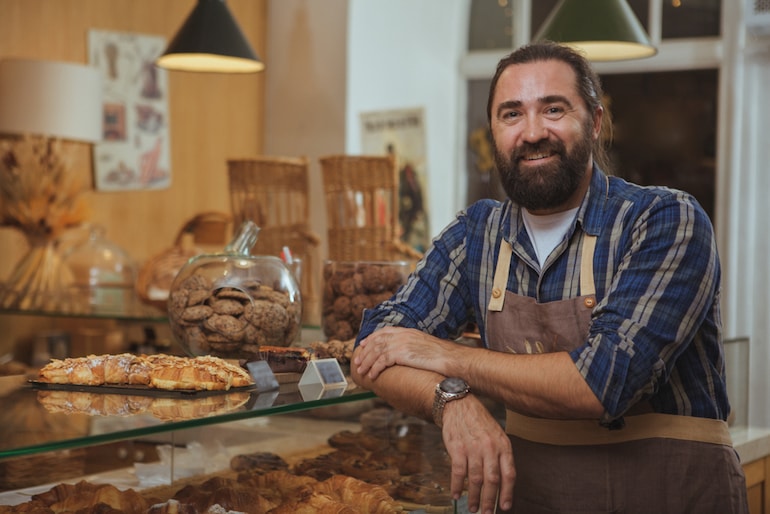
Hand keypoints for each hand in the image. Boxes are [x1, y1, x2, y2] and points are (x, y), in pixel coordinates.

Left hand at [355, 326, 456, 379]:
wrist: (450, 358)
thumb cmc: (442, 356)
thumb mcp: (424, 345)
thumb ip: (412, 346)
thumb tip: (406, 355)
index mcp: (408, 331)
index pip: (384, 332)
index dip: (372, 338)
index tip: (363, 345)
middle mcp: (403, 335)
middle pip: (377, 341)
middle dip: (365, 352)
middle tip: (357, 361)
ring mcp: (401, 343)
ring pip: (376, 351)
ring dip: (366, 362)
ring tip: (361, 371)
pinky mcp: (401, 353)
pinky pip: (382, 361)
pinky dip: (375, 369)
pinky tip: (372, 376)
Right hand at [442, 395, 514, 513]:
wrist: (459, 405)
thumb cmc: (479, 422)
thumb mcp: (497, 435)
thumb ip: (500, 455)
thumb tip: (502, 482)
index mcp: (503, 445)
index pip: (509, 474)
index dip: (508, 493)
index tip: (505, 507)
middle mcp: (490, 447)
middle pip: (492, 480)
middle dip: (490, 500)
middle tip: (487, 513)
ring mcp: (473, 448)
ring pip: (476, 479)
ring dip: (474, 497)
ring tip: (473, 508)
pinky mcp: (457, 448)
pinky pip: (458, 472)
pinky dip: (457, 486)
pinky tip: (456, 495)